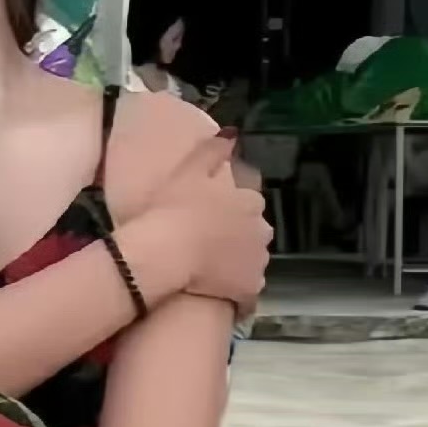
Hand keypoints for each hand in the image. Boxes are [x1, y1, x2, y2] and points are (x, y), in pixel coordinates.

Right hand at [125, 136, 270, 310]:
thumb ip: (213, 150)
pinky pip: (248, 292)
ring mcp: (258, 261)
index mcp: (250, 200)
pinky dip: (238, 293)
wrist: (165, 251)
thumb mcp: (189, 169)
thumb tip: (232, 134)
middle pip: (255, 234)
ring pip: (252, 262)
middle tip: (210, 245)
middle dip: (240, 238)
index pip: (249, 204)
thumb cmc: (174, 207)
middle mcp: (262, 229)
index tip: (212, 218)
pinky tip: (219, 292)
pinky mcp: (250, 289)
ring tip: (212, 271)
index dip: (231, 211)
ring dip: (239, 265)